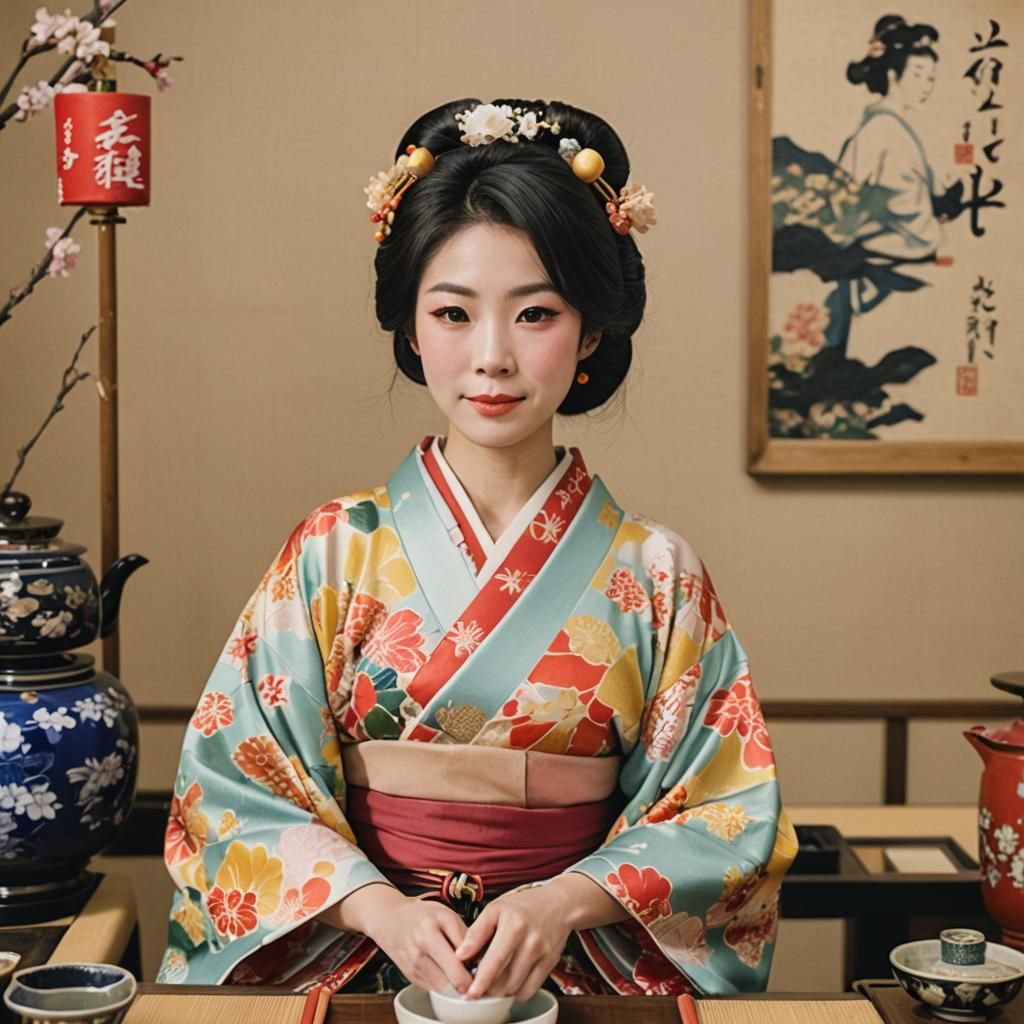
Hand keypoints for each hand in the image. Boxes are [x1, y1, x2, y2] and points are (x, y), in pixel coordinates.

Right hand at [336, 885, 473, 993]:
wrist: (389, 920)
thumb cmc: (422, 915)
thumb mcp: (445, 914)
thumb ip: (464, 934)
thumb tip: (482, 959)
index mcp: (432, 928)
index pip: (461, 955)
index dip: (478, 966)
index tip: (489, 969)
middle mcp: (421, 948)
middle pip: (452, 977)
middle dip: (469, 982)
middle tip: (481, 980)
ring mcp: (414, 965)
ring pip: (444, 987)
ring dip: (457, 986)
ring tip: (467, 976)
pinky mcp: (411, 977)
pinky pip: (435, 989)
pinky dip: (446, 986)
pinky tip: (450, 975)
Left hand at [455, 887, 571, 1001]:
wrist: (558, 904)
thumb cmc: (522, 906)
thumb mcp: (496, 908)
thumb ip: (476, 931)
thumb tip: (460, 955)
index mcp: (514, 924)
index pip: (495, 960)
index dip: (481, 980)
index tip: (470, 993)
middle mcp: (531, 940)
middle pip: (504, 979)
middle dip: (488, 986)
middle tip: (479, 981)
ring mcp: (543, 953)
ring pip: (515, 987)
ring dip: (500, 990)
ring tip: (494, 979)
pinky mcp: (550, 963)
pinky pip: (529, 990)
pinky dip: (516, 992)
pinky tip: (509, 981)